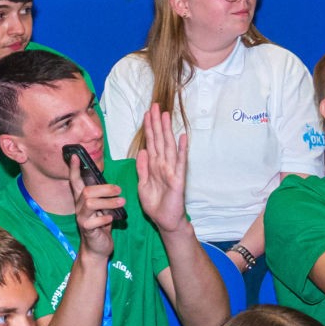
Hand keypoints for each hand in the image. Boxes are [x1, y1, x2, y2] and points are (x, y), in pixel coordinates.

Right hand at [67, 154, 122, 257]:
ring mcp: (81, 218)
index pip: (75, 181)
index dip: (75, 169)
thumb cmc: (102, 225)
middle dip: (104, 188)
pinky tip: (112, 220)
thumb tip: (113, 185)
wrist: (98, 248)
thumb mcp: (103, 207)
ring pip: (90, 203)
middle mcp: (79, 207)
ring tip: (121, 203)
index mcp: (82, 199)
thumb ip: (104, 197)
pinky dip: (106, 218)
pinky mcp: (86, 229)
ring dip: (108, 202)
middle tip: (119, 190)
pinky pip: (95, 221)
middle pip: (86, 191)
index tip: (76, 156)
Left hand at [135, 104, 188, 232]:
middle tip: (155, 106)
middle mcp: (163, 164)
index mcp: (154, 165)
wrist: (165, 220)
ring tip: (166, 115)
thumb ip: (142, 168)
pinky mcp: (178, 179)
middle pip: (159, 140)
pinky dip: (181, 150)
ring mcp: (171, 170)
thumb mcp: (143, 184)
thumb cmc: (155, 203)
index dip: (149, 128)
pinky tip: (183, 137)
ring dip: (167, 130)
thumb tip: (141, 151)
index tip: (147, 113)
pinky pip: (179, 162)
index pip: (151, 142)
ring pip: (168, 146)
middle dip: (156, 123)